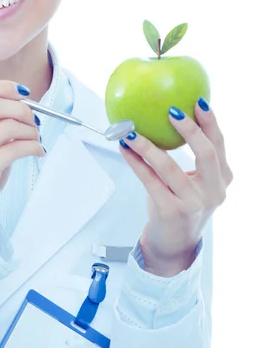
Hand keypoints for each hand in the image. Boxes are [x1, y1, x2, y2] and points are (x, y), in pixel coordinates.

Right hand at [0, 80, 44, 236]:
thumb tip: (23, 101)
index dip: (3, 87)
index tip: (24, 94)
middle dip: (21, 109)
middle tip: (34, 120)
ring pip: (5, 127)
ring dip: (29, 130)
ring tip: (36, 138)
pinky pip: (13, 150)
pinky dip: (32, 147)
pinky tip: (38, 150)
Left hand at [119, 99, 233, 272]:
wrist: (174, 245)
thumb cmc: (181, 207)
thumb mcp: (194, 183)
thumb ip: (190, 160)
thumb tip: (168, 120)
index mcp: (222, 179)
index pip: (219, 145)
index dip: (210, 122)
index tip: (198, 102)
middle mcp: (213, 191)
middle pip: (206, 153)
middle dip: (189, 129)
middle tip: (170, 112)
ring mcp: (193, 203)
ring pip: (170, 167)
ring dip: (148, 146)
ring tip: (131, 132)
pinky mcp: (171, 211)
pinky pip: (150, 180)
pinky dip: (136, 162)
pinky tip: (126, 149)